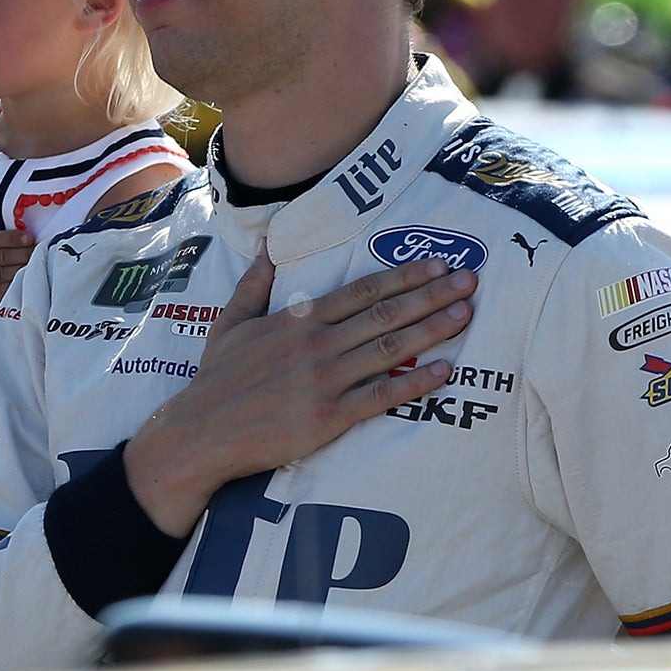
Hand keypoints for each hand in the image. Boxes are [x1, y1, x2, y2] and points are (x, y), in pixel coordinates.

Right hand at [124, 253, 476, 535]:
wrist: (201, 431)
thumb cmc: (217, 378)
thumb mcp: (230, 321)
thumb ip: (256, 280)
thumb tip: (270, 240)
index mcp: (297, 319)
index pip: (362, 290)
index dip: (404, 275)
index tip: (437, 263)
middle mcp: (316, 344)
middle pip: (384, 313)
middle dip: (431, 295)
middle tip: (469, 280)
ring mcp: (324, 380)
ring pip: (389, 349)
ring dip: (432, 329)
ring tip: (466, 314)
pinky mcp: (328, 417)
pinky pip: (381, 397)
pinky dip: (415, 383)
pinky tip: (445, 372)